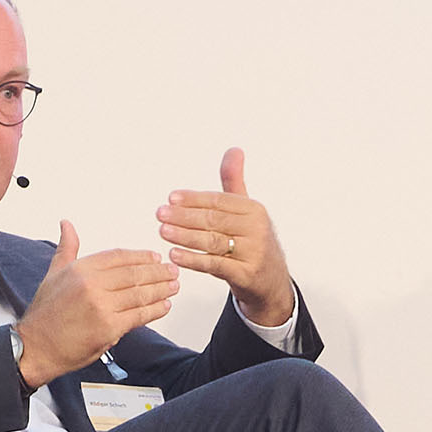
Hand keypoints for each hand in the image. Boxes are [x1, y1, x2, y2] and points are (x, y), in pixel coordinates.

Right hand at [15, 221, 177, 387]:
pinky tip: (164, 305)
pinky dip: (155, 310)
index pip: (119, 256)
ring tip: (173, 286)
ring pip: (140, 293)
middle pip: (134, 273)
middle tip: (171, 270)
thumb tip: (66, 224)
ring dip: (161, 289)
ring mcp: (101, 306)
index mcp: (81, 268)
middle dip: (157, 272)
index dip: (141, 256)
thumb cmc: (45, 315)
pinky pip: (139, 315)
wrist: (36, 347)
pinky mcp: (109, 328)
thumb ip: (67, 248)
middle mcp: (92, 284)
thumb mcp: (53, 273)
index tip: (154, 257)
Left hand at [154, 148, 295, 328]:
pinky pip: (215, 265)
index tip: (171, 197)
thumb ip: (234, 182)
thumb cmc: (252, 242)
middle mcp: (256, 229)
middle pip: (214, 220)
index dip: (194, 199)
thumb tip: (234, 150)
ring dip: (185, 236)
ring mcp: (253, 253)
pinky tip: (175, 255)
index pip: (219, 201)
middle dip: (185, 216)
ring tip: (163, 231)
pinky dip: (193, 260)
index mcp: (254, 209)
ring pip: (213, 242)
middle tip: (160, 213)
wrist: (270, 281)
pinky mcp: (246, 274)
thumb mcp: (246, 212)